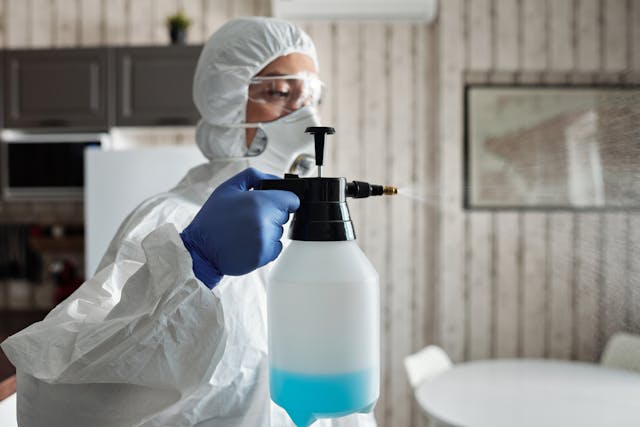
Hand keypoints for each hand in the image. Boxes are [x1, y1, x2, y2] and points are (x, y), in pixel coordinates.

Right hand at [180, 168, 298, 287]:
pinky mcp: (265, 256)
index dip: (283, 199)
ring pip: (279, 232)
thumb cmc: (212, 218)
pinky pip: (276, 248)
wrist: (200, 249)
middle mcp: (265, 221)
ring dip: (268, 230)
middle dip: (272, 214)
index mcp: (259, 201)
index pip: (292, 199)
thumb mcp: (228, 188)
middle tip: (250, 217)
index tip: (273, 202)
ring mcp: (266, 240)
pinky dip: (266, 246)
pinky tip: (248, 242)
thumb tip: (276, 180)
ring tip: (245, 231)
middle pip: (284, 215)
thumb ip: (253, 176)